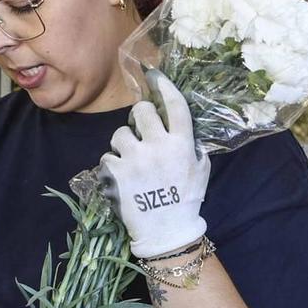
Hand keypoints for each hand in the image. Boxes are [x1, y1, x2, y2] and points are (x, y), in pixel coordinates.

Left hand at [100, 70, 209, 259]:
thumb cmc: (186, 201)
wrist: (165, 231)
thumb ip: (194, 148)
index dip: (164, 87)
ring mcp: (135, 158)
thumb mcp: (200, 171)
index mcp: (182, 144)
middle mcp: (158, 146)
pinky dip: (112, 165)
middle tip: (139, 130)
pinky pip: (108, 156)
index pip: (174, 106)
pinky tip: (121, 177)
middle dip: (138, 117)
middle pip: (141, 111)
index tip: (155, 76)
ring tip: (130, 160)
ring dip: (123, 144)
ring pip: (119, 133)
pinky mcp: (116, 172)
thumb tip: (187, 132)